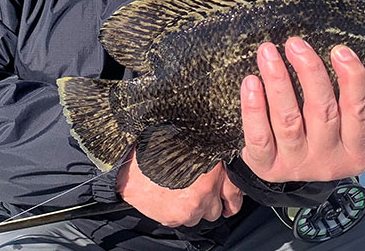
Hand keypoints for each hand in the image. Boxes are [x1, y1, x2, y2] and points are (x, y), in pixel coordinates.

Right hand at [116, 148, 242, 226]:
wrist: (130, 159)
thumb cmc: (157, 145)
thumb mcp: (192, 143)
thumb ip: (209, 160)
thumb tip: (220, 170)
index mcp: (213, 170)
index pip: (233, 193)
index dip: (231, 198)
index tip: (229, 203)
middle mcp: (205, 192)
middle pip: (215, 210)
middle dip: (206, 202)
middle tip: (191, 188)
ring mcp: (190, 207)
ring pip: (197, 217)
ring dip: (190, 208)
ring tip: (175, 190)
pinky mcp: (174, 217)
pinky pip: (180, 221)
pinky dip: (174, 211)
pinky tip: (165, 195)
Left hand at [240, 37, 364, 182]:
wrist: (288, 182)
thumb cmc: (313, 139)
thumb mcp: (337, 126)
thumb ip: (335, 98)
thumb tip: (321, 52)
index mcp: (352, 149)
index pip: (358, 111)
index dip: (352, 79)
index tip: (339, 51)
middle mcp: (327, 159)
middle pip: (322, 111)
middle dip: (309, 72)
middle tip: (295, 44)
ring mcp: (296, 164)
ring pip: (288, 120)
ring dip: (278, 82)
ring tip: (268, 54)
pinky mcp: (267, 167)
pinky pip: (259, 137)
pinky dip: (254, 109)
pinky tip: (251, 83)